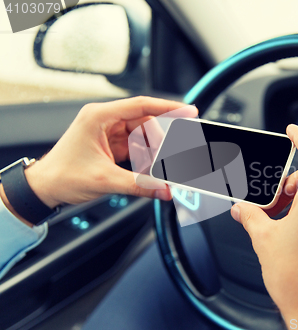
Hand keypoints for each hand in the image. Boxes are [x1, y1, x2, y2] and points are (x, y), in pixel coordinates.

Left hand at [22, 96, 195, 209]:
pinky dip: (144, 158)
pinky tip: (147, 170)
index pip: (141, 105)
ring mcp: (107, 132)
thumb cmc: (62, 176)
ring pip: (142, 136)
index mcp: (99, 117)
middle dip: (159, 143)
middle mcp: (104, 120)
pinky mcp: (110, 145)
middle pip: (145, 123)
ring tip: (155, 170)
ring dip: (151, 153)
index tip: (189, 110)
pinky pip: (135, 147)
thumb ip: (139, 185)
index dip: (169, 107)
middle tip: (170, 159)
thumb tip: (164, 189)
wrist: (43, 188)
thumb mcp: (105, 180)